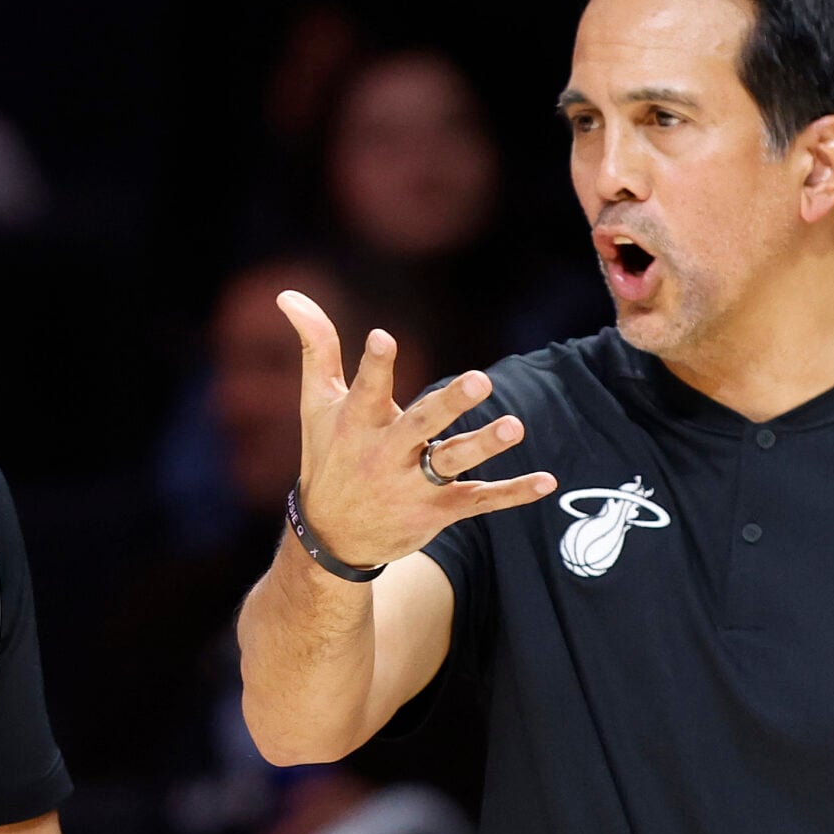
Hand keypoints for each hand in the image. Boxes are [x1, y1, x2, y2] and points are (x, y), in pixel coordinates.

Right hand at [279, 290, 555, 569]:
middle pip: (422, 425)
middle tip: (481, 380)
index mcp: (357, 425)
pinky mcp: (440, 510)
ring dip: (485, 445)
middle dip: (450, 404)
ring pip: (453, 463)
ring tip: (515, 426)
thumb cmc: (328, 456)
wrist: (332, 539)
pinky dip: (514, 493)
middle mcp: (387, 455)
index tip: (384, 337)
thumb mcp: (317, 403)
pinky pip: (481, 501)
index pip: (367, 390)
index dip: (376, 365)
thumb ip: (316, 347)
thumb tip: (287, 295)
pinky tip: (547, 480)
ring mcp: (415, 485)